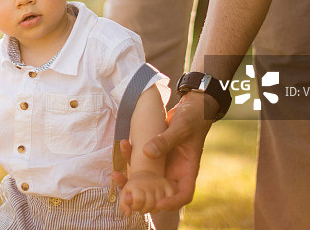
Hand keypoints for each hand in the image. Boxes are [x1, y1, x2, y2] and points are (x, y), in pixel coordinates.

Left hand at [112, 92, 213, 210]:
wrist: (192, 106)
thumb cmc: (193, 118)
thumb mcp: (181, 128)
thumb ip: (166, 140)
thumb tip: (147, 152)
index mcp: (188, 169)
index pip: (184, 194)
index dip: (171, 203)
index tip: (157, 203)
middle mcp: (175, 170)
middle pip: (160, 191)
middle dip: (143, 196)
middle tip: (126, 196)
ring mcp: (164, 162)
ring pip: (147, 178)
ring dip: (131, 178)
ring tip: (116, 175)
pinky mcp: (155, 153)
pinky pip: (141, 160)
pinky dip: (130, 157)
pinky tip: (123, 145)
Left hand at [119, 170, 173, 216]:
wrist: (144, 174)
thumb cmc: (133, 188)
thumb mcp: (124, 194)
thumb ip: (123, 205)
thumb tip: (128, 214)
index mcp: (136, 184)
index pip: (138, 200)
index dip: (135, 207)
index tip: (134, 205)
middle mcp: (148, 182)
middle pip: (150, 204)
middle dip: (144, 210)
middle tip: (142, 207)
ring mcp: (158, 183)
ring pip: (159, 204)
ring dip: (154, 209)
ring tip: (148, 205)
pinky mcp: (167, 185)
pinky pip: (169, 199)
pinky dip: (165, 205)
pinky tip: (158, 204)